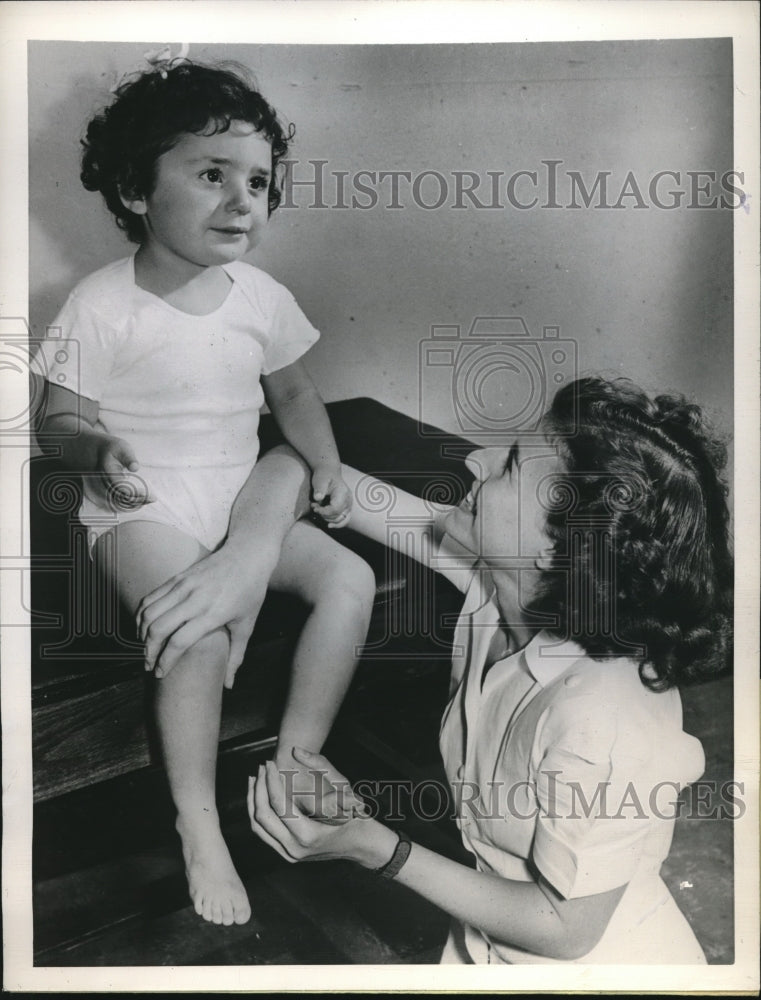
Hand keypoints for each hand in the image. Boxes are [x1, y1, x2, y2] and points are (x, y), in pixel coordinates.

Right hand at [86, 435, 153, 510]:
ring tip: (152, 500)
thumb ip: (128, 457)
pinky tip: (146, 498)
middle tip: (153, 498)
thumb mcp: (121, 448)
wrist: (101, 450)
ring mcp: (111, 486)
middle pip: (123, 497)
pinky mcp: (115, 487)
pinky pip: (124, 497)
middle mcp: (108, 483)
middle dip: (138, 500)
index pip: (121, 489)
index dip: (133, 493)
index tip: (146, 493)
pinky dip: (135, 499)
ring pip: (123, 499)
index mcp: (109, 474)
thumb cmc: (113, 448)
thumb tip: (135, 467)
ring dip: (138, 501)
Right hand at [136, 542, 276, 683]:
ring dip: (142, 633)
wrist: (248, 555)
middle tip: (148, 664)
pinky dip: (142, 614)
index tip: (160, 674)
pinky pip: (151, 597)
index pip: (179, 642)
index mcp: (213, 613)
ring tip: (145, 647)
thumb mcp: (247, 626)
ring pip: (149, 612)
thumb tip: (228, 685)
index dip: (165, 661)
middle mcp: (195, 598)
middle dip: (148, 651)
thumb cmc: (250, 592)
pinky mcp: (178, 576)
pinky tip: (144, 627)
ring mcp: (184, 585)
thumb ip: (236, 657)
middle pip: (158, 628)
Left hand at [248, 751, 389, 865]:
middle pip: (262, 816)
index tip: (269, 763)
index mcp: (307, 834)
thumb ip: (321, 765)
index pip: (277, 804)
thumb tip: (295, 750)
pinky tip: (260, 796)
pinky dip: (259, 813)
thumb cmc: (357, 815)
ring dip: (254, 800)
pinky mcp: (287, 854)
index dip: (270, 780)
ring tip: (254, 779)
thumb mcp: (345, 787)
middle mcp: (294, 849)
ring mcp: (289, 855)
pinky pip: (264, 833)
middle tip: (261, 768)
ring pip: (258, 827)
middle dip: (257, 788)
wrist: (363, 846)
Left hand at [310, 467, 351, 528]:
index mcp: (343, 493)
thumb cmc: (324, 476)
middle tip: (314, 507)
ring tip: (319, 510)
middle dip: (324, 514)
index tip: (314, 508)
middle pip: (337, 516)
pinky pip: (344, 520)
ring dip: (327, 518)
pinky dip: (337, 524)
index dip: (324, 512)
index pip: (335, 509)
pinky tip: (329, 525)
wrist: (328, 472)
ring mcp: (349, 505)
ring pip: (341, 520)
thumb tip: (318, 498)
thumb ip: (319, 489)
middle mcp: (348, 500)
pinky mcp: (346, 508)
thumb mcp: (320, 480)